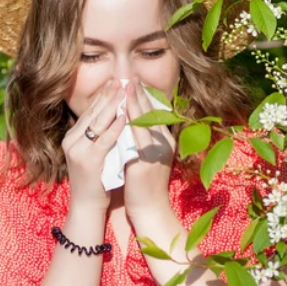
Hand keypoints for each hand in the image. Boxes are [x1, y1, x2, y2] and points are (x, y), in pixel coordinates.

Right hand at [61, 78, 126, 210]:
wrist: (87, 206)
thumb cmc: (96, 181)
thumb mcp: (94, 153)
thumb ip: (99, 136)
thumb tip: (114, 116)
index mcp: (72, 137)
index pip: (89, 111)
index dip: (103, 95)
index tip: (115, 81)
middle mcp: (71, 140)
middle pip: (92, 112)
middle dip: (108, 95)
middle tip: (121, 79)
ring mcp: (78, 150)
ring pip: (97, 122)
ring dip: (112, 105)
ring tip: (124, 90)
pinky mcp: (89, 160)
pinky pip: (104, 139)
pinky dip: (115, 127)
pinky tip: (125, 117)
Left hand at [123, 78, 175, 219]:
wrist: (150, 209)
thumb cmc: (143, 184)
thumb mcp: (145, 156)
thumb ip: (141, 139)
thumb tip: (129, 120)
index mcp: (165, 141)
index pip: (156, 113)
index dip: (144, 96)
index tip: (134, 81)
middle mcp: (164, 144)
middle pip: (153, 112)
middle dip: (140, 93)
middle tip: (130, 76)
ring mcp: (157, 152)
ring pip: (147, 122)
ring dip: (136, 103)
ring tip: (126, 87)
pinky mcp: (147, 162)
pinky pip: (138, 139)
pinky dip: (131, 124)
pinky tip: (121, 113)